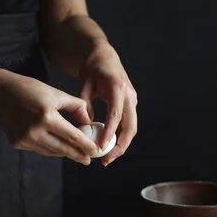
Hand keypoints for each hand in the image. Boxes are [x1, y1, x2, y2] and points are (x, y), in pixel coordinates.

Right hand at [0, 69, 97, 163]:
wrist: (0, 93)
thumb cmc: (31, 90)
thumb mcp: (56, 93)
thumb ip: (76, 107)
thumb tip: (89, 123)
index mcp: (46, 116)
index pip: (72, 136)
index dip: (86, 145)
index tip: (96, 150)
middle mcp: (35, 130)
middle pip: (63, 148)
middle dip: (78, 155)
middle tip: (88, 160)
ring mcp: (25, 139)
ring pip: (51, 151)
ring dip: (65, 154)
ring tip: (77, 155)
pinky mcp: (17, 143)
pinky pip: (40, 149)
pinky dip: (51, 149)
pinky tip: (59, 148)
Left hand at [78, 39, 137, 165]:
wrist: (103, 56)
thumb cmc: (92, 68)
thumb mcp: (84, 84)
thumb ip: (84, 105)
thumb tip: (85, 127)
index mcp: (117, 87)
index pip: (116, 115)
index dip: (109, 133)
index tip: (100, 147)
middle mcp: (129, 95)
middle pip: (130, 127)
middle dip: (120, 146)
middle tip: (106, 160)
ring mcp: (132, 100)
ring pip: (131, 128)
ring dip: (121, 145)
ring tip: (107, 158)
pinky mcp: (130, 105)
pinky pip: (127, 124)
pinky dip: (119, 137)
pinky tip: (108, 147)